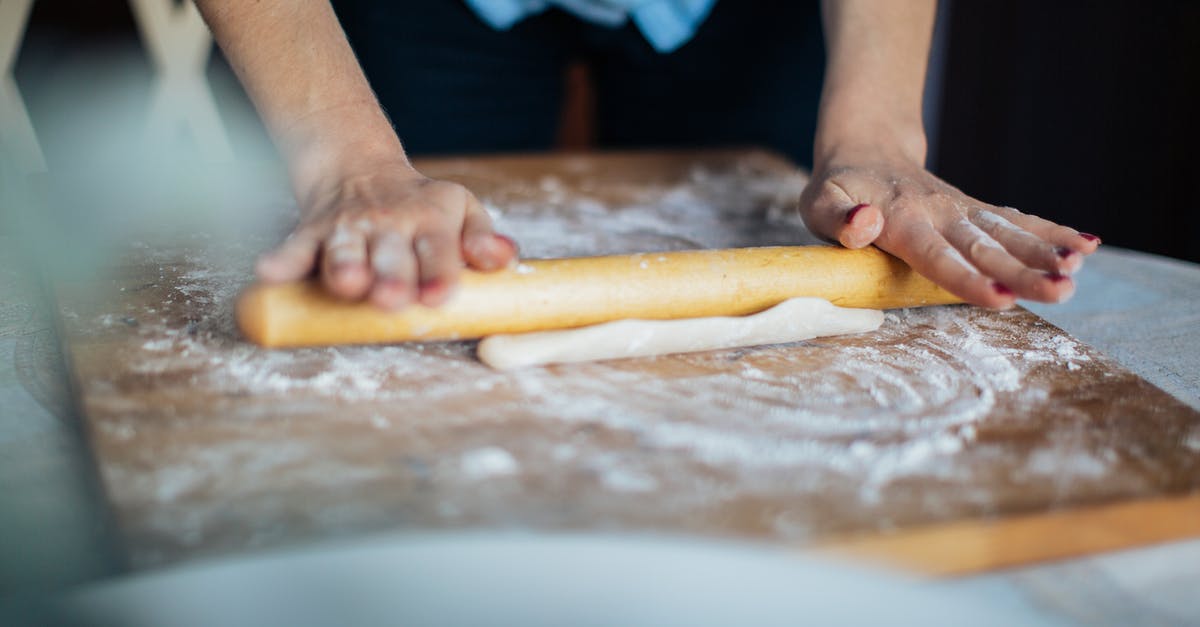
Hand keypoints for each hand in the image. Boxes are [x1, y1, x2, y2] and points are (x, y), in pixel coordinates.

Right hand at [255, 161, 516, 308]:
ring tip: (346, 285)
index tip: (439, 296)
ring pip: (344, 250)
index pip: (440, 249)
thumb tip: (506, 259)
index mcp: (431, 222)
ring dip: (344, 268)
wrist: (360, 170)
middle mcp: (390, 225)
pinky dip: (282, 261)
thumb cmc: (423, 206)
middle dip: (391, 277)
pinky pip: (295, 247)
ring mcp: (349, 229)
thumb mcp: (462, 210)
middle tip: (391, 299)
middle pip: (391, 255)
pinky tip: (270, 274)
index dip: (440, 272)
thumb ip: (482, 238)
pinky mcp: (313, 232)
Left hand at [799, 145, 1099, 308]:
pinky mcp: (977, 211)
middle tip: (1061, 291)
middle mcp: (940, 214)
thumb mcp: (819, 202)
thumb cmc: (838, 188)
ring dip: (1046, 253)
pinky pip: (1017, 220)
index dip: (967, 279)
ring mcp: (963, 211)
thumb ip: (837, 217)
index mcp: (902, 219)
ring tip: (1079, 272)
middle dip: (1024, 272)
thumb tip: (862, 223)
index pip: (937, 256)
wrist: (865, 149)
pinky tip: (1089, 246)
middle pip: (986, 248)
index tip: (999, 298)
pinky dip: (1052, 231)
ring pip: (1009, 233)